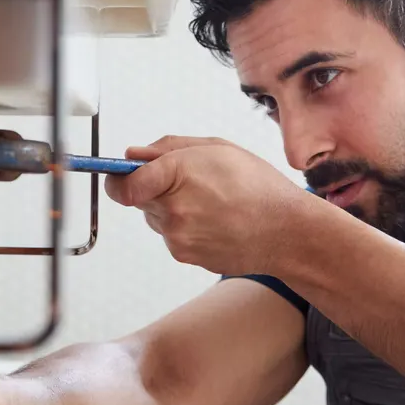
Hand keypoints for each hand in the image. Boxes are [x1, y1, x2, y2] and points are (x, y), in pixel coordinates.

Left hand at [104, 136, 310, 275]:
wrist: (287, 232)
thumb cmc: (259, 187)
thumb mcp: (217, 149)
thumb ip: (168, 148)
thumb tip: (133, 155)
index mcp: (178, 174)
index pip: (123, 184)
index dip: (118, 178)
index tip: (119, 175)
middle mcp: (173, 210)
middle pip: (138, 199)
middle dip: (154, 188)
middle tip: (190, 183)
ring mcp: (177, 237)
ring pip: (155, 218)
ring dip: (171, 209)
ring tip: (210, 203)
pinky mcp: (184, 255)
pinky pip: (172, 236)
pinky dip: (186, 227)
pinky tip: (214, 221)